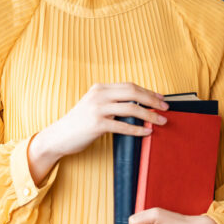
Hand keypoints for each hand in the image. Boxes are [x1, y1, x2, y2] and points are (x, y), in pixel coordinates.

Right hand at [27, 83, 168, 181]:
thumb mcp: (95, 106)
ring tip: (161, 121)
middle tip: (166, 108)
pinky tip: (147, 133)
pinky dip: (138, 129)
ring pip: (131, 108)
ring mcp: (97, 109)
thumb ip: (112, 102)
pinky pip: (123, 125)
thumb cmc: (79, 124)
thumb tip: (138, 106)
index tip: (161, 99)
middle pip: (133, 92)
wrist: (58, 137)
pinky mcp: (96, 124)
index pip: (130, 86)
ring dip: (149, 115)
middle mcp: (99, 95)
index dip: (148, 92)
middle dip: (152, 100)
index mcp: (100, 88)